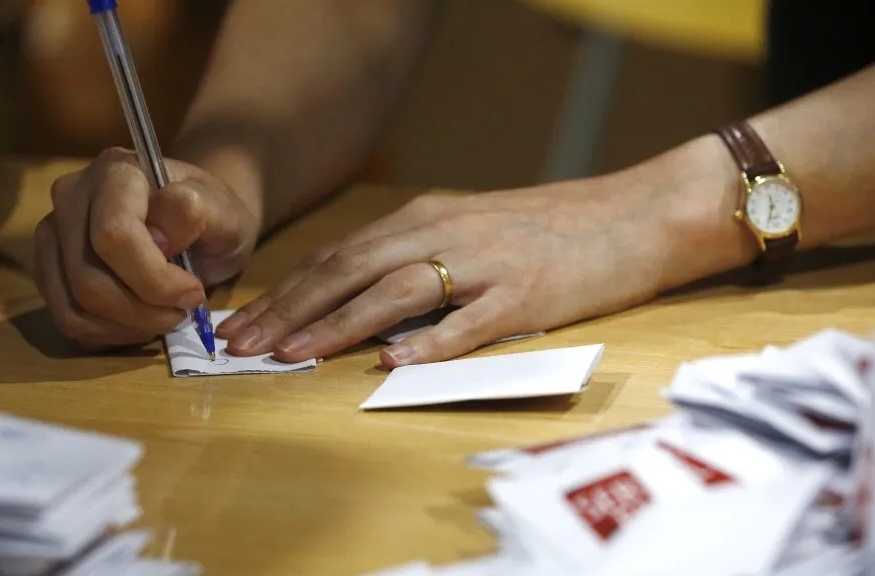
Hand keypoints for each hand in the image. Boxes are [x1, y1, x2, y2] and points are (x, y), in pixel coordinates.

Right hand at [34, 148, 259, 348]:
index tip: (193, 293)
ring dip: (128, 326)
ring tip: (164, 316)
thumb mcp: (225, 212)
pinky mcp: (49, 268)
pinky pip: (68, 319)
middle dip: (143, 311)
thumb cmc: (213, 216)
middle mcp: (71, 196)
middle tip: (182, 311)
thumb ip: (195, 213)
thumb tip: (158, 237)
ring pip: (74, 305)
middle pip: (88, 278)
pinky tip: (140, 321)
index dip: (154, 279)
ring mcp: (53, 233)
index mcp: (116, 172)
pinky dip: (109, 333)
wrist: (199, 221)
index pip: (114, 236)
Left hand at [215, 161, 701, 367]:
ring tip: (294, 356)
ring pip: (396, 292)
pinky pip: (470, 322)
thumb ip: (418, 255)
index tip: (246, 322)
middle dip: (291, 310)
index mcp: (428, 217)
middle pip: (351, 270)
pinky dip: (429, 343)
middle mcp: (447, 232)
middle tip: (244, 345)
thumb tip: (358, 297)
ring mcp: (486, 264)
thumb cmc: (548, 228)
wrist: (630, 215)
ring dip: (339, 325)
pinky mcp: (526, 296)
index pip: (340, 255)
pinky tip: (394, 364)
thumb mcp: (471, 227)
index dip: (288, 290)